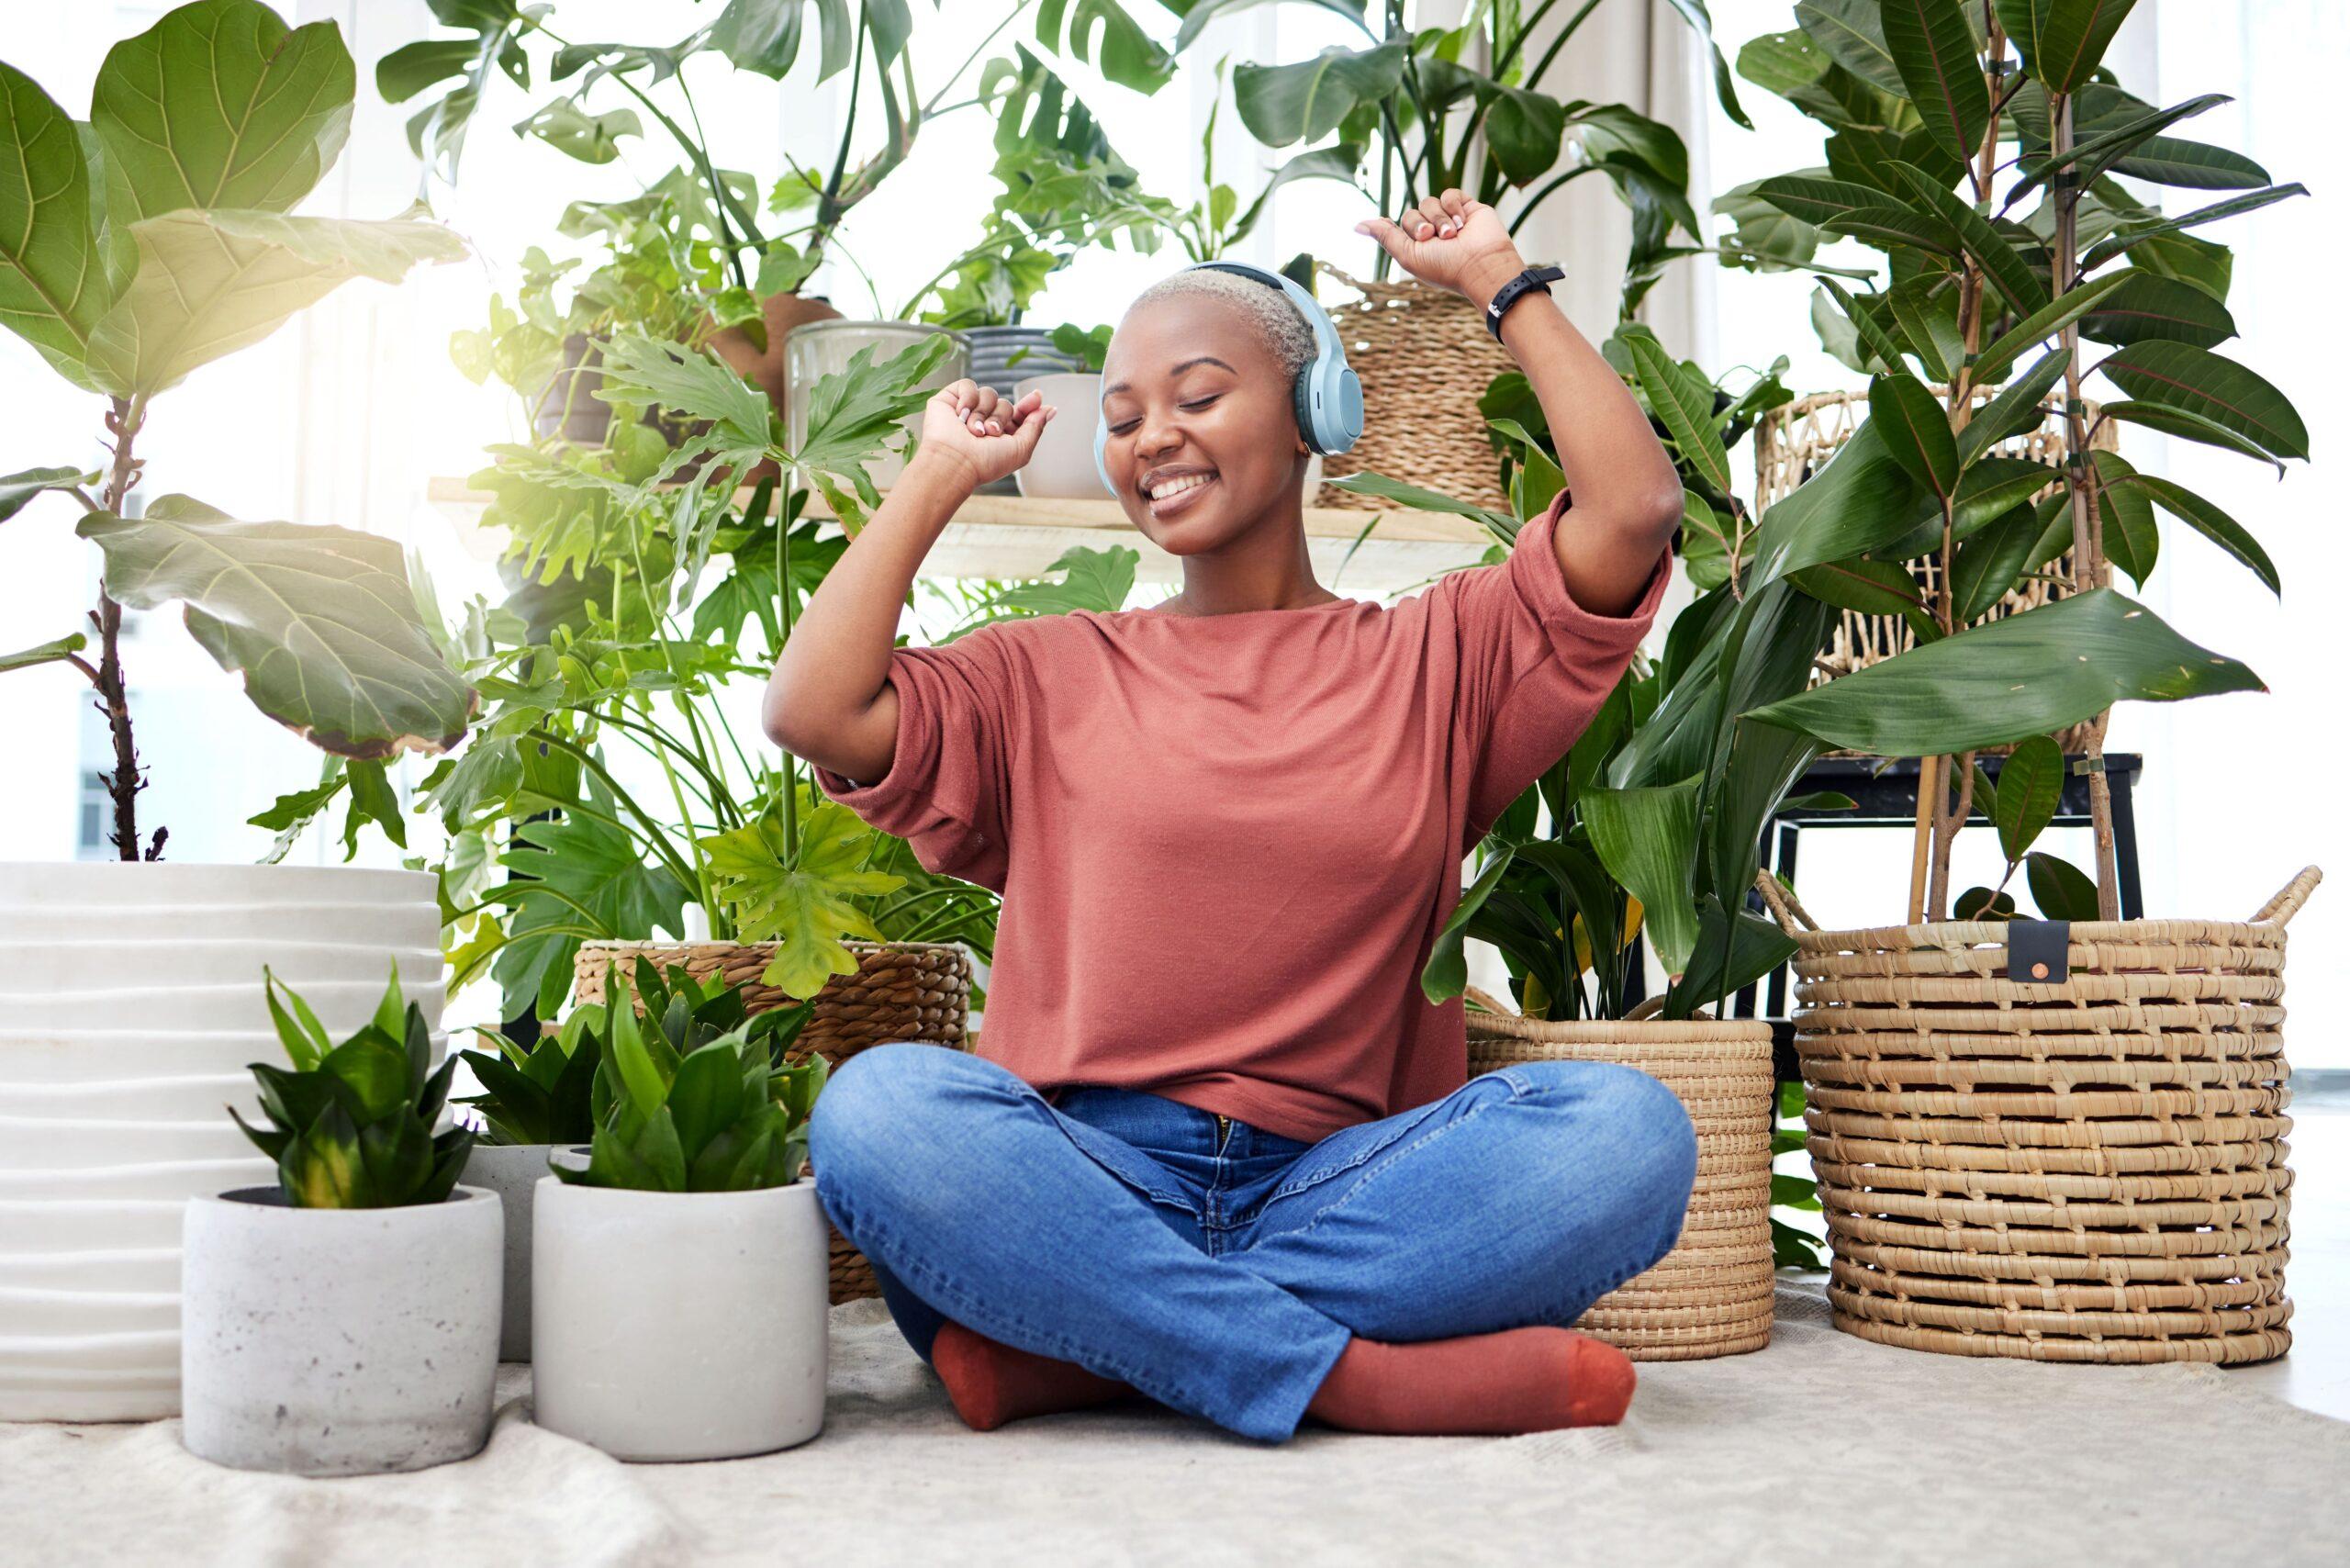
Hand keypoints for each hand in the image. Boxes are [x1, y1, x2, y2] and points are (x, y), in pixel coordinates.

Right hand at [916, 379, 1057, 489]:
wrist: (955, 461)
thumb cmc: (986, 462)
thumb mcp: (1021, 448)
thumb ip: (1036, 426)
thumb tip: (1050, 409)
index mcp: (1001, 435)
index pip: (1018, 413)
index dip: (1029, 406)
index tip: (1037, 396)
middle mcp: (983, 422)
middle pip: (1005, 403)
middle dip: (1001, 418)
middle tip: (989, 433)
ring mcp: (967, 410)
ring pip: (989, 393)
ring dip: (983, 413)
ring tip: (972, 431)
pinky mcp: (950, 399)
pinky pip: (968, 385)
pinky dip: (968, 399)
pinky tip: (960, 415)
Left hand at [1353, 190, 1525, 310]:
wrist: (1481, 263)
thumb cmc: (1445, 266)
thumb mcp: (1408, 255)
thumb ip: (1385, 237)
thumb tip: (1357, 225)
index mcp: (1418, 246)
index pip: (1400, 226)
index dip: (1406, 230)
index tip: (1418, 239)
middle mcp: (1432, 232)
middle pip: (1412, 213)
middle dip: (1420, 226)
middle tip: (1433, 238)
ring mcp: (1449, 219)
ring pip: (1429, 202)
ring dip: (1438, 219)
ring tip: (1452, 235)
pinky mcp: (1466, 207)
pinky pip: (1449, 194)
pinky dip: (1453, 207)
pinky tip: (1462, 223)